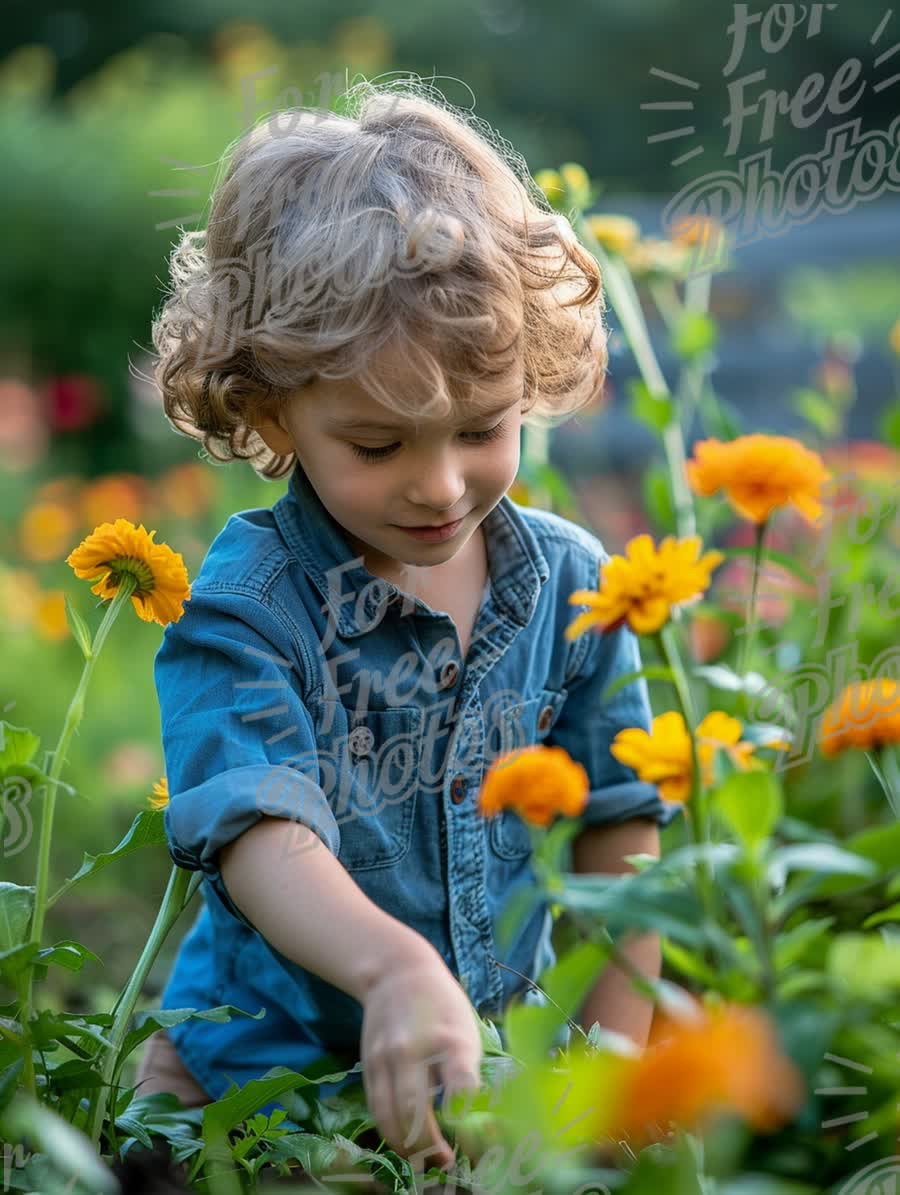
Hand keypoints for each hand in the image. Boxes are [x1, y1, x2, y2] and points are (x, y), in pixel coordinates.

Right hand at [360, 946, 482, 1170]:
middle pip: (415, 1110)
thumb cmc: (442, 1007)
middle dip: (430, 1146)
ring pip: (390, 1115)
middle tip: (445, 1163)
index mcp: (451, 1039)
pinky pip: (376, 1107)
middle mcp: (415, 1048)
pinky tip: (403, 1142)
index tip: (476, 1145)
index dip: (468, 1124)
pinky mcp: (368, 1064)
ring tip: (424, 1161)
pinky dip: (389, 1131)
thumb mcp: (467, 1031)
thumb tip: (480, 1123)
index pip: (461, 1088)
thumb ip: (469, 1075)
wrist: (397, 973)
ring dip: (406, 1146)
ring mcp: (386, 1057)